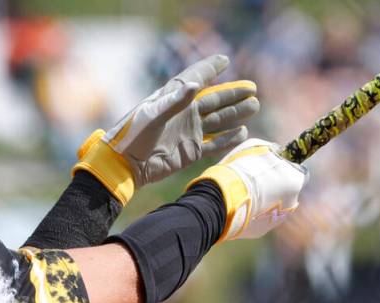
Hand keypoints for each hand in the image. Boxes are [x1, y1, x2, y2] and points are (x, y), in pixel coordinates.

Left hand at [73, 54, 258, 204]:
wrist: (125, 165)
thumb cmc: (133, 137)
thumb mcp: (152, 116)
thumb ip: (174, 101)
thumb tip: (195, 84)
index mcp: (172, 99)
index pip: (195, 79)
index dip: (209, 69)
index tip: (224, 60)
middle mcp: (183, 114)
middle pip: (213, 100)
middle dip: (233, 94)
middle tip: (252, 88)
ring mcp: (188, 133)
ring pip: (218, 120)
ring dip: (235, 114)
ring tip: (253, 106)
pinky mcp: (190, 152)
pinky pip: (213, 144)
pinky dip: (227, 139)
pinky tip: (241, 132)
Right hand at [190, 138, 307, 239]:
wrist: (219, 201)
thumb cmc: (239, 171)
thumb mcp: (256, 148)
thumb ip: (272, 150)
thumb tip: (276, 152)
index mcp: (295, 180)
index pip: (299, 171)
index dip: (285, 167)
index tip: (272, 166)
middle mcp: (291, 202)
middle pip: (287, 191)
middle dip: (274, 185)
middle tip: (254, 181)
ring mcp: (276, 220)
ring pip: (273, 207)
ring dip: (264, 200)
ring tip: (243, 195)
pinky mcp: (261, 231)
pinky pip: (260, 219)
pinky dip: (253, 213)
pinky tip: (239, 207)